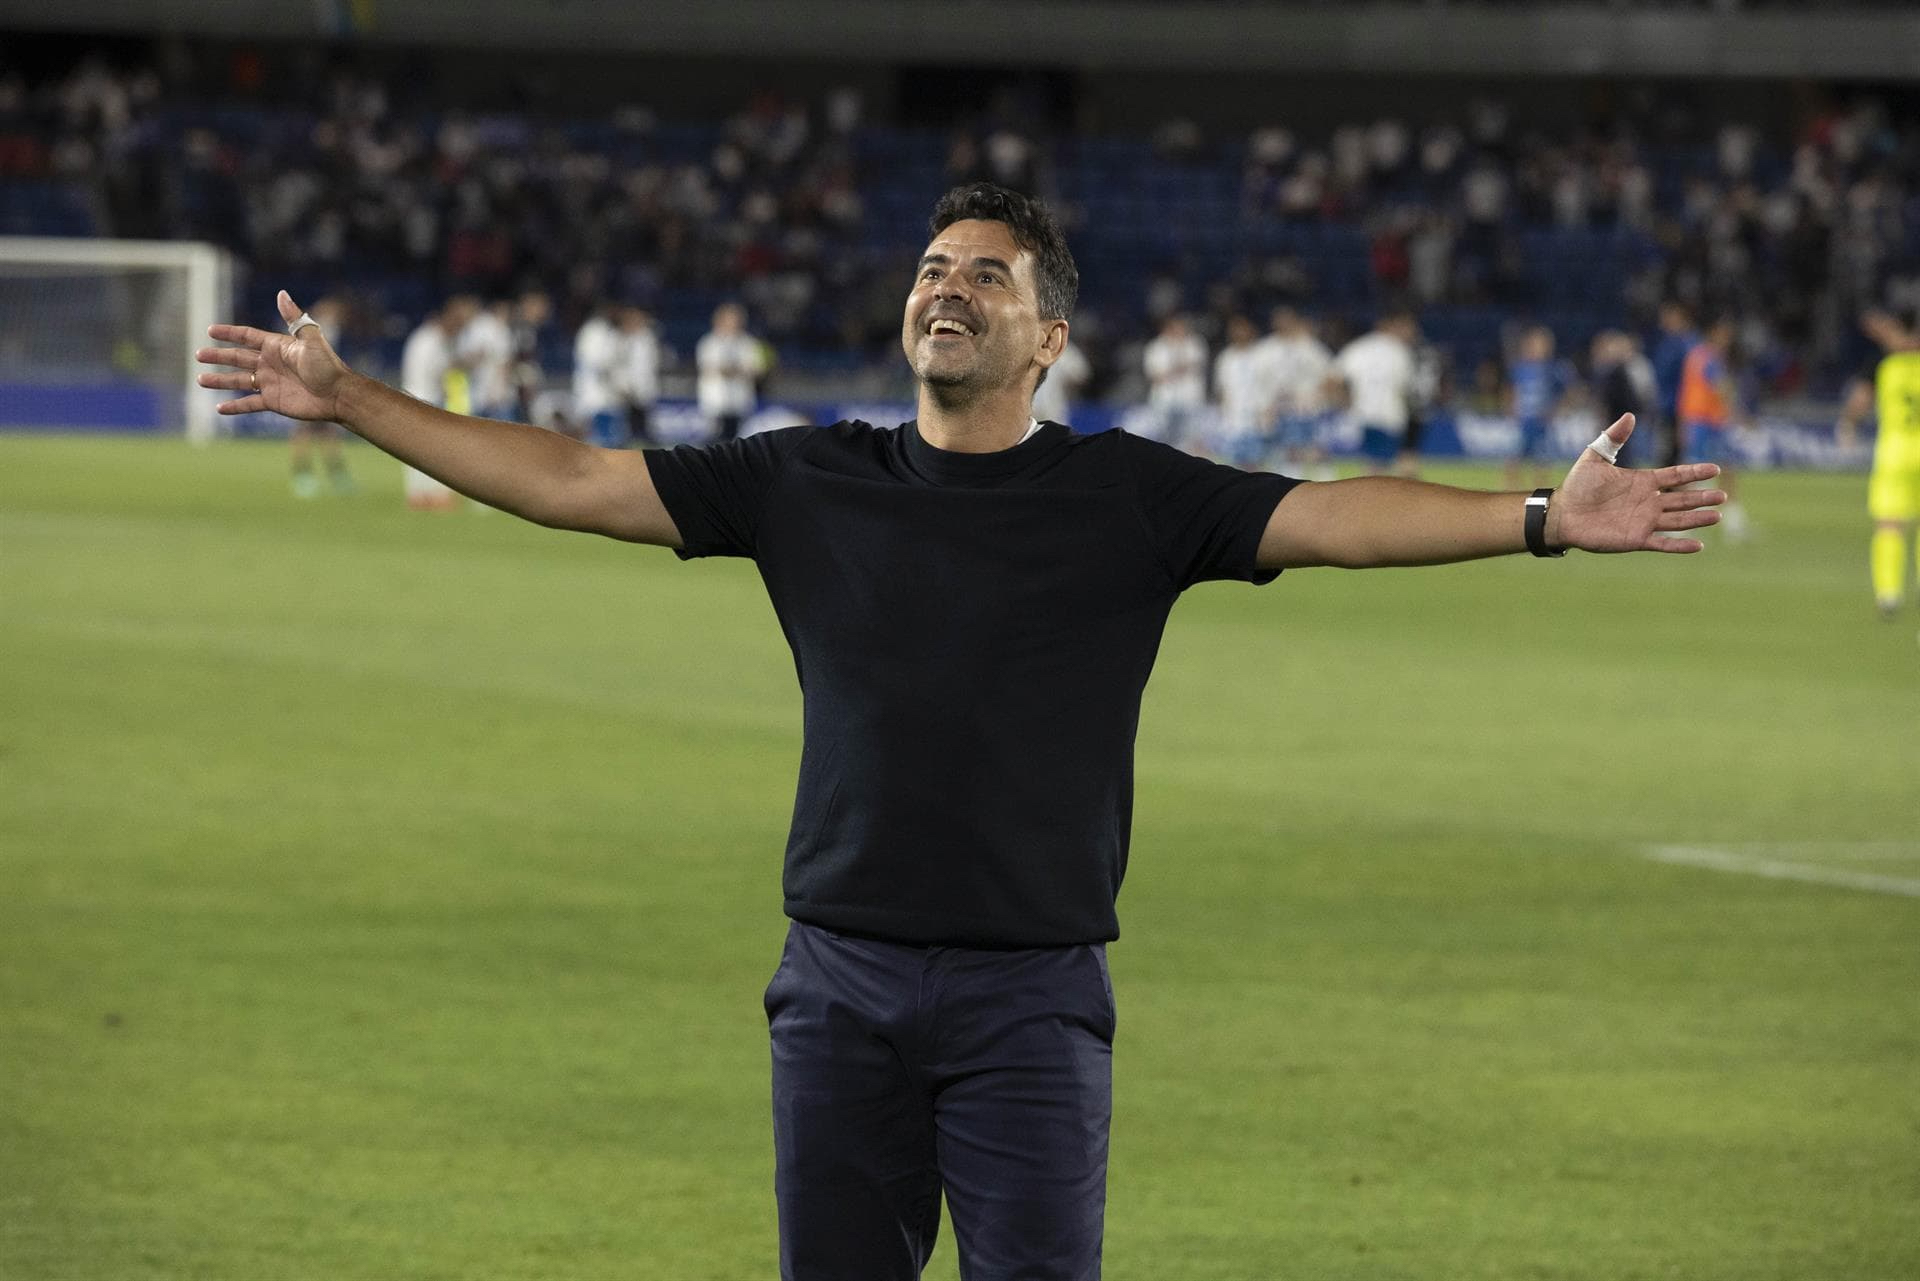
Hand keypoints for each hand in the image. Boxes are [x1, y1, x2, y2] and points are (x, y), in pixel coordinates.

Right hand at [196, 291, 353, 422]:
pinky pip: (249, 404)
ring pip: (239, 381)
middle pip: (238, 358)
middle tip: (198, 354)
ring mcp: (270, 383)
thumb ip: (294, 318)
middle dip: (218, 356)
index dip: (230, 333)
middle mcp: (270, 364)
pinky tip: (219, 409)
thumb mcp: (311, 339)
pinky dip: (235, 406)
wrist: (338, 395)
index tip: (211, 330)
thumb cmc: (327, 366)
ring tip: (200, 380)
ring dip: (220, 381)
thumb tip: (281, 293)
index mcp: (276, 347)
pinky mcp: (273, 401)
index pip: (247, 336)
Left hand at [1547, 413, 1724, 553]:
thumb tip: (1630, 415)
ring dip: (1697, 518)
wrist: (1562, 514)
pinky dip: (1679, 545)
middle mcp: (1648, 501)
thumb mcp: (1595, 457)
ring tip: (1717, 516)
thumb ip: (1613, 438)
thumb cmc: (1577, 486)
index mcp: (1643, 481)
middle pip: (1683, 499)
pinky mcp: (1636, 539)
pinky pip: (1662, 543)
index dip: (1695, 473)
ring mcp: (1644, 521)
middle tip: (1723, 496)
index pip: (1676, 476)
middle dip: (1703, 497)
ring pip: (1678, 520)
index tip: (1715, 469)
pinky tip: (1698, 546)